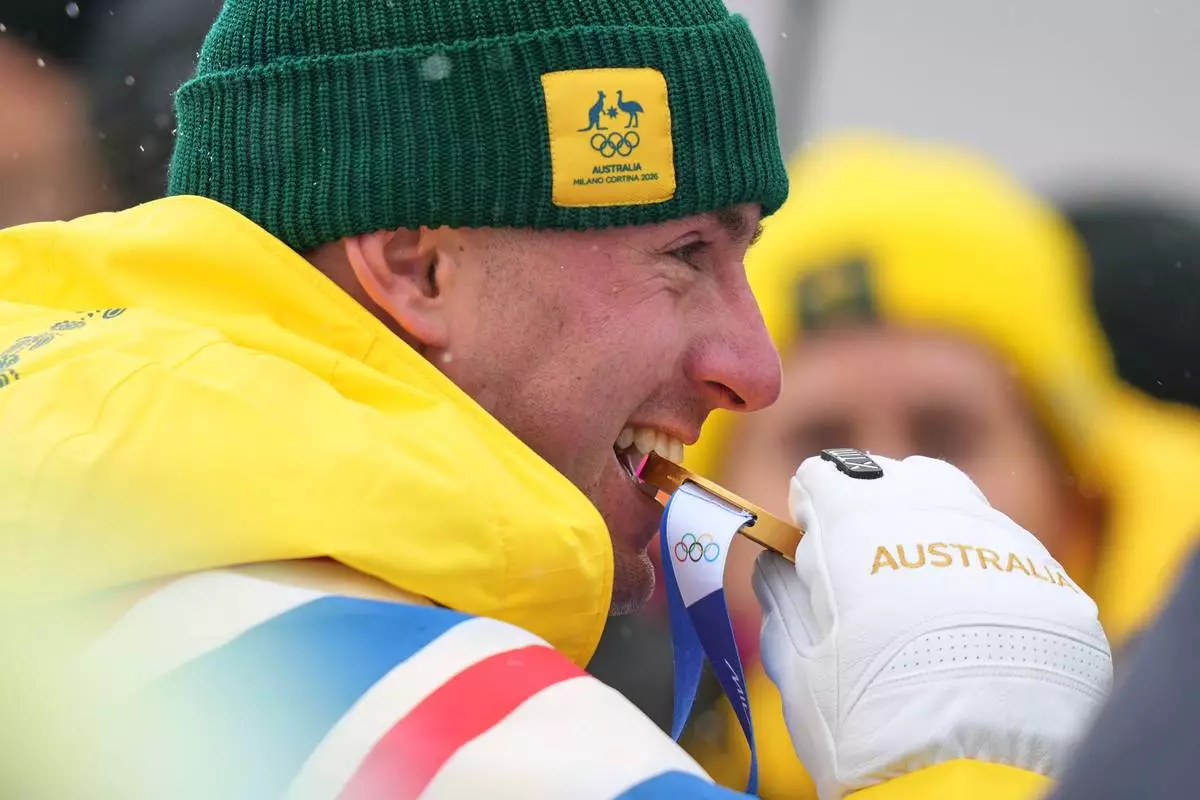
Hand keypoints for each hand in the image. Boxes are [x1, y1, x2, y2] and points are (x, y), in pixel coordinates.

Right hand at [754, 451, 1111, 798]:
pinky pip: (1012, 561)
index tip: (812, 547)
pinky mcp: (1057, 586)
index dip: (813, 509)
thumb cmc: (862, 722)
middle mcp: (937, 513)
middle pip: (902, 477)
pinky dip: (986, 581)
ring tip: (926, 606)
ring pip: (964, 511)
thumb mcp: (795, 660)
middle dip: (880, 509)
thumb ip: (781, 593)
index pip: (826, 473)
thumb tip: (779, 564)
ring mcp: (1006, 545)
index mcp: (858, 522)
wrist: (968, 787)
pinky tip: (974, 636)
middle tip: (869, 572)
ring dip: (936, 539)